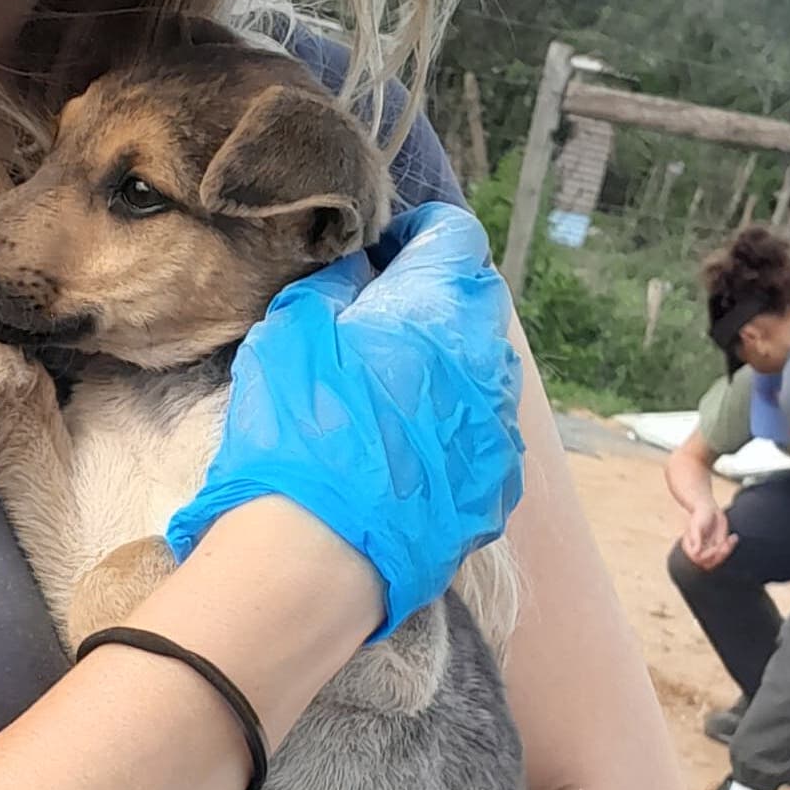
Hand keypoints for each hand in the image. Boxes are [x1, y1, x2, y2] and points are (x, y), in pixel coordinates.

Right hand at [163, 203, 519, 636]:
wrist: (318, 557)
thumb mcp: (292, 332)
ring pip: (486, 369)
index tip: (383, 250)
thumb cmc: (296, 434)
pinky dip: (452, 426)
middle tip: (384, 311)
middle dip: (438, 292)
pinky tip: (404, 447)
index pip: (455, 235)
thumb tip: (361, 268)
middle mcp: (485, 362)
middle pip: (479, 298)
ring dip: (449, 361)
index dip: (417, 231)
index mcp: (437, 309)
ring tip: (392, 384)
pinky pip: (482, 434)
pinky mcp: (495, 488)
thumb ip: (337, 286)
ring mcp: (497, 430)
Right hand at [679, 502, 735, 570]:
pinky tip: (733, 537)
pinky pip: (724, 552)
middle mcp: (698, 550)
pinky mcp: (717, 546)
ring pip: (718, 559)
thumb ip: (695, 538)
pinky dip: (731, 546)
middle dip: (719, 556)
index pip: (698, 559)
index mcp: (690, 546)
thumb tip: (695, 552)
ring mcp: (708, 548)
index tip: (716, 546)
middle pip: (708, 563)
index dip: (708, 555)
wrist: (708, 507)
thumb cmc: (700, 514)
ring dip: (726, 552)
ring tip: (731, 539)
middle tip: (726, 545)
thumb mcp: (696, 525)